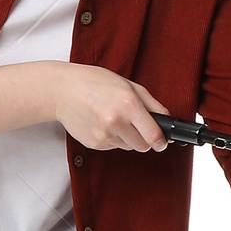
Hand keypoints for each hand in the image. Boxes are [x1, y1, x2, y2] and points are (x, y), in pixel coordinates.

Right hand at [54, 64, 170, 151]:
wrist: (62, 90)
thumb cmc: (95, 82)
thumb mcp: (129, 85)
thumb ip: (152, 104)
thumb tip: (168, 122)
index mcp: (128, 104)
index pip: (154, 136)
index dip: (161, 142)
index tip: (162, 142)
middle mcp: (116, 122)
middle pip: (143, 146)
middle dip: (144, 138)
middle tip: (135, 124)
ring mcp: (104, 135)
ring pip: (128, 147)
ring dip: (127, 137)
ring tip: (113, 118)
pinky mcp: (94, 144)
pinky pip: (113, 147)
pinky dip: (112, 138)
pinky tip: (102, 123)